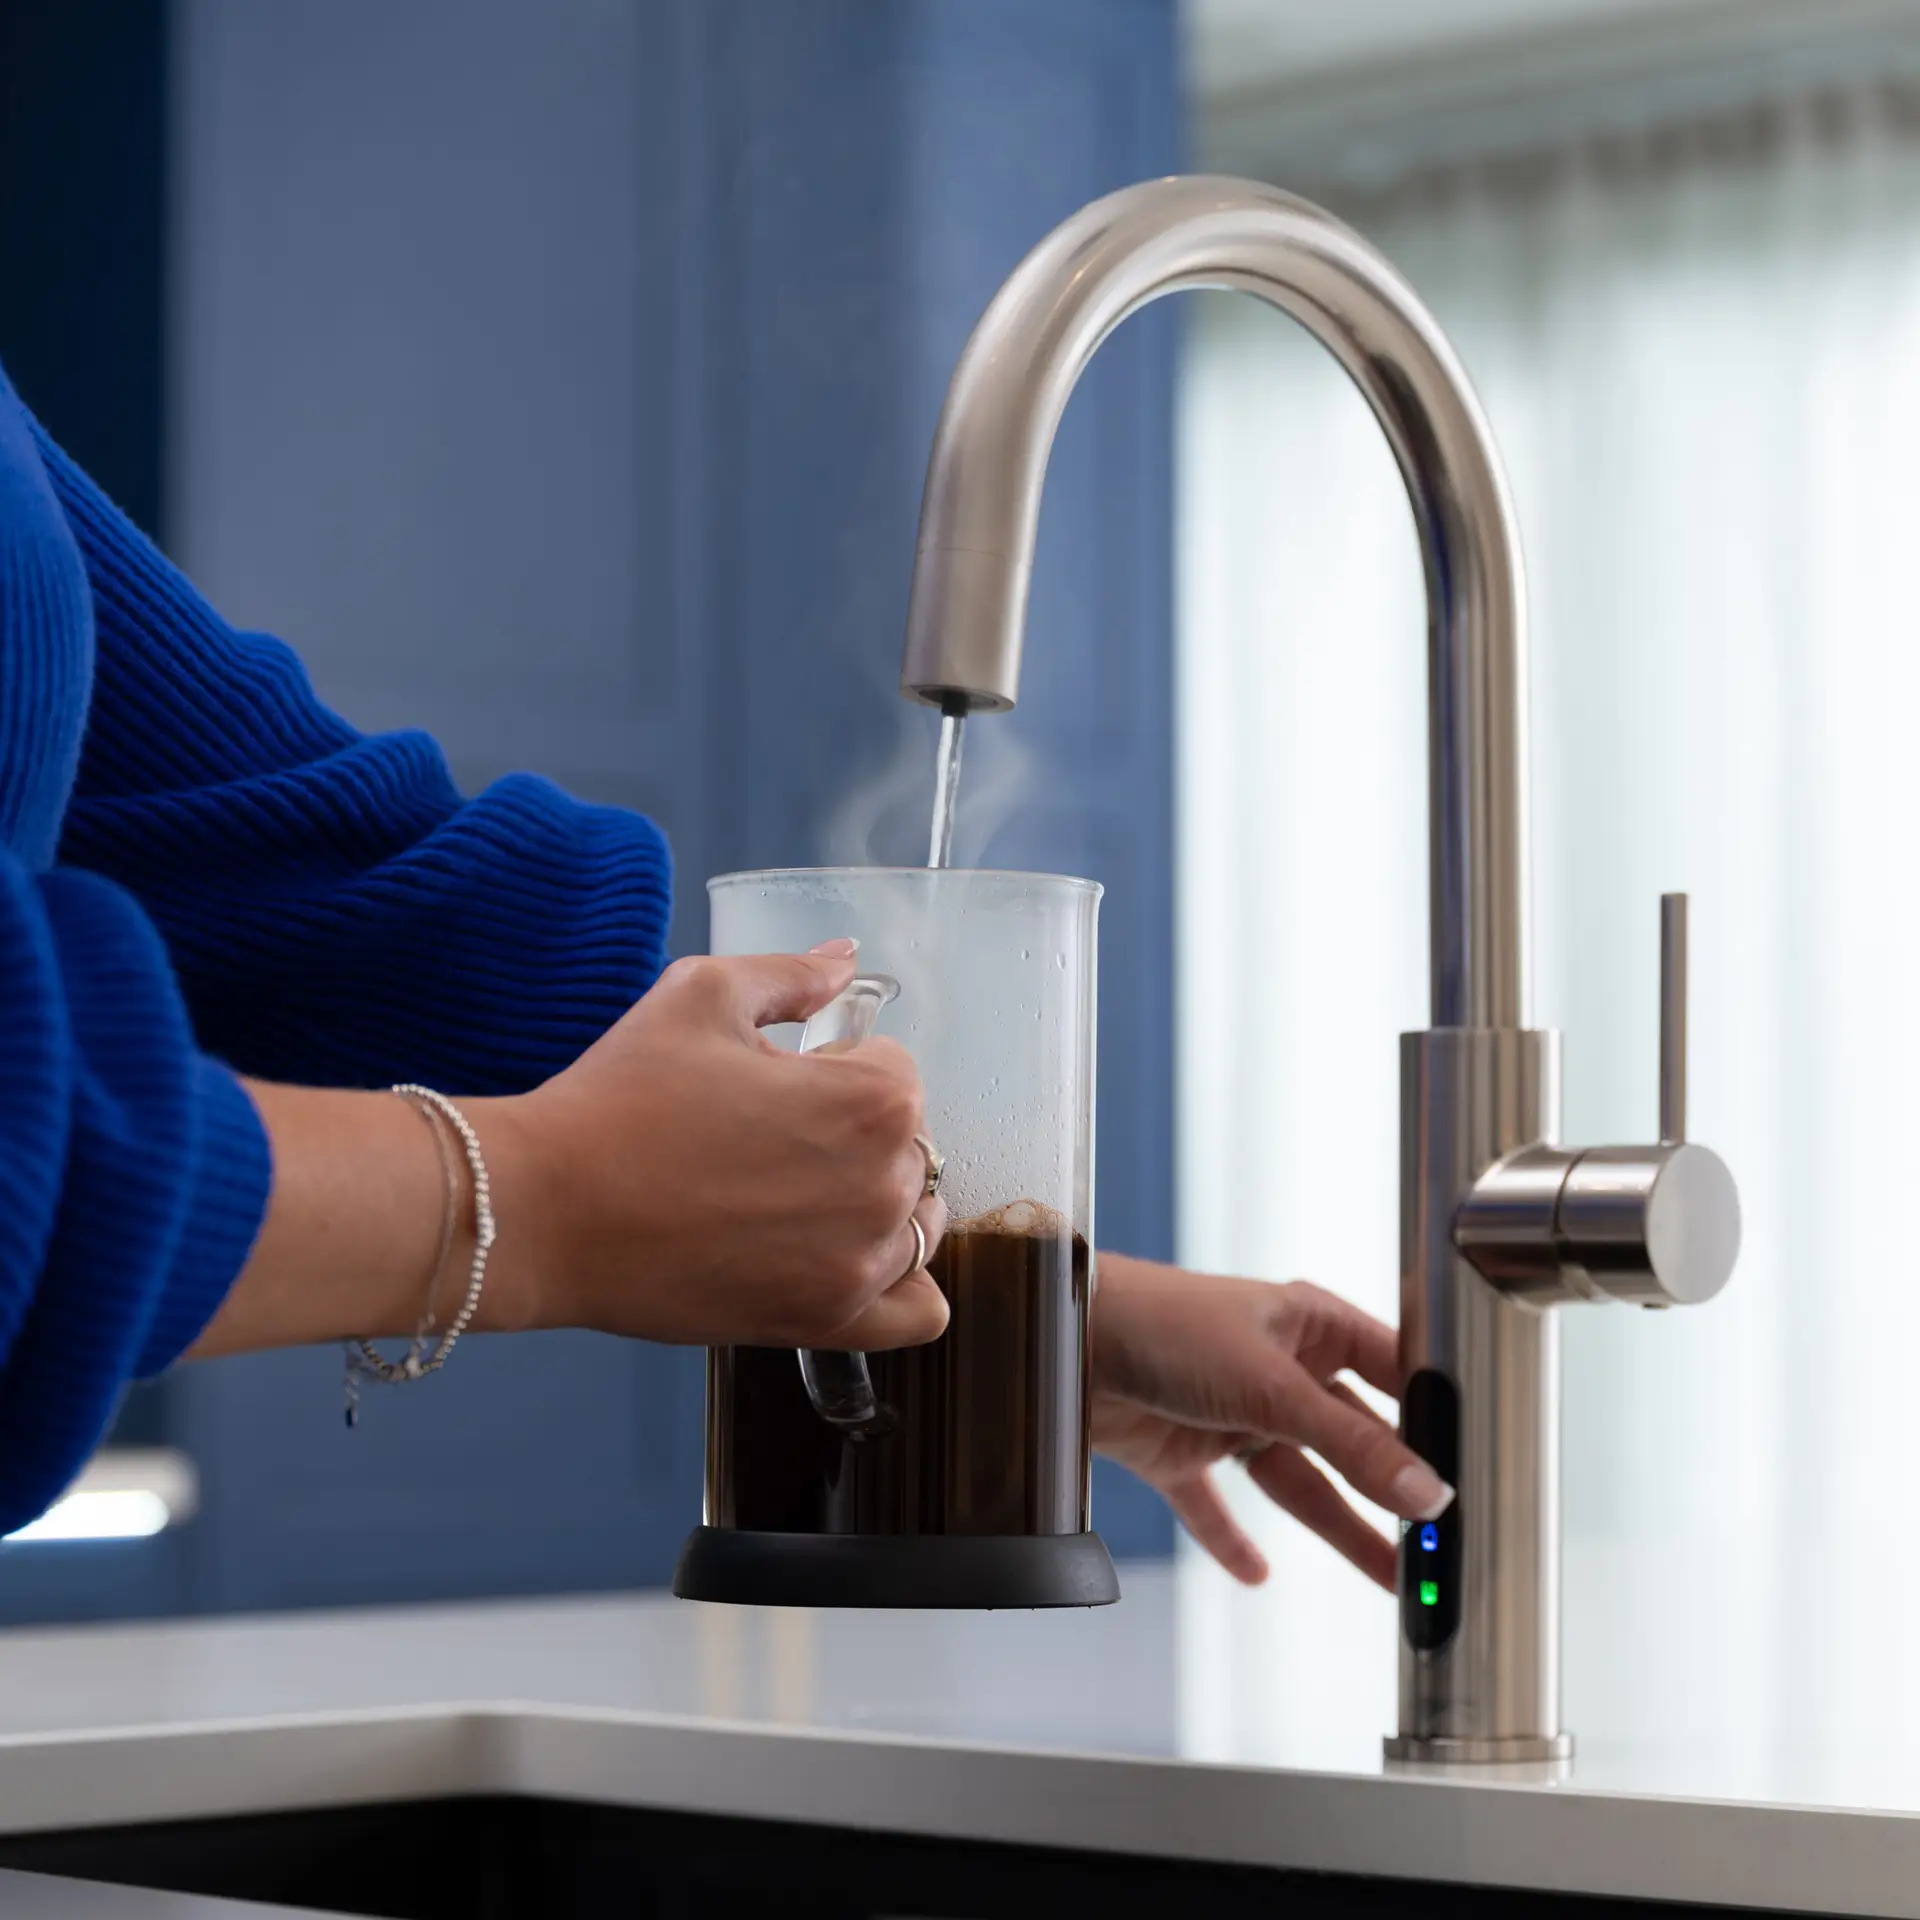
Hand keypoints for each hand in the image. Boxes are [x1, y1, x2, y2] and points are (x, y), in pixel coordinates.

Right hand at [486, 944, 948, 1349]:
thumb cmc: (619, 1100)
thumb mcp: (701, 994)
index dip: (832, 1066)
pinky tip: (844, 1258)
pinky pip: (919, 1313)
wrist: (545, 1210)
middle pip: (908, 1147)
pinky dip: (900, 1285)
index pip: (895, 1070)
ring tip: (785, 1196)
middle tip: (762, 1140)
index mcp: (874, 1099)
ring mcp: (861, 1263)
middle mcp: (886, 1186)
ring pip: (914, 1222)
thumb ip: (791, 975)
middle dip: (850, 1134)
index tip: (774, 1084)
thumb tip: (844, 960)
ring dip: (871, 1203)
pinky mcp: (827, 1321)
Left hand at [1089, 1254, 1450, 1590]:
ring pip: (1300, 1481)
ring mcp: (1229, 1411)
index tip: (1478, 1472)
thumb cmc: (1166, 1325)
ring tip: (1394, 1582)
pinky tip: (1257, 1574)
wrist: (1062, 1339)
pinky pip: (1216, 1505)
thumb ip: (1351, 1444)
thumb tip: (1429, 1492)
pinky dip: (1233, 1540)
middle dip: (1394, 1489)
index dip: (1435, 1420)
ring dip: (1342, 1528)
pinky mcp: (1180, 1451)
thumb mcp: (1272, 1387)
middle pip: (1353, 1440)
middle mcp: (1277, 1368)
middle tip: (1439, 1544)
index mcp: (1310, 1326)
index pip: (1396, 1374)